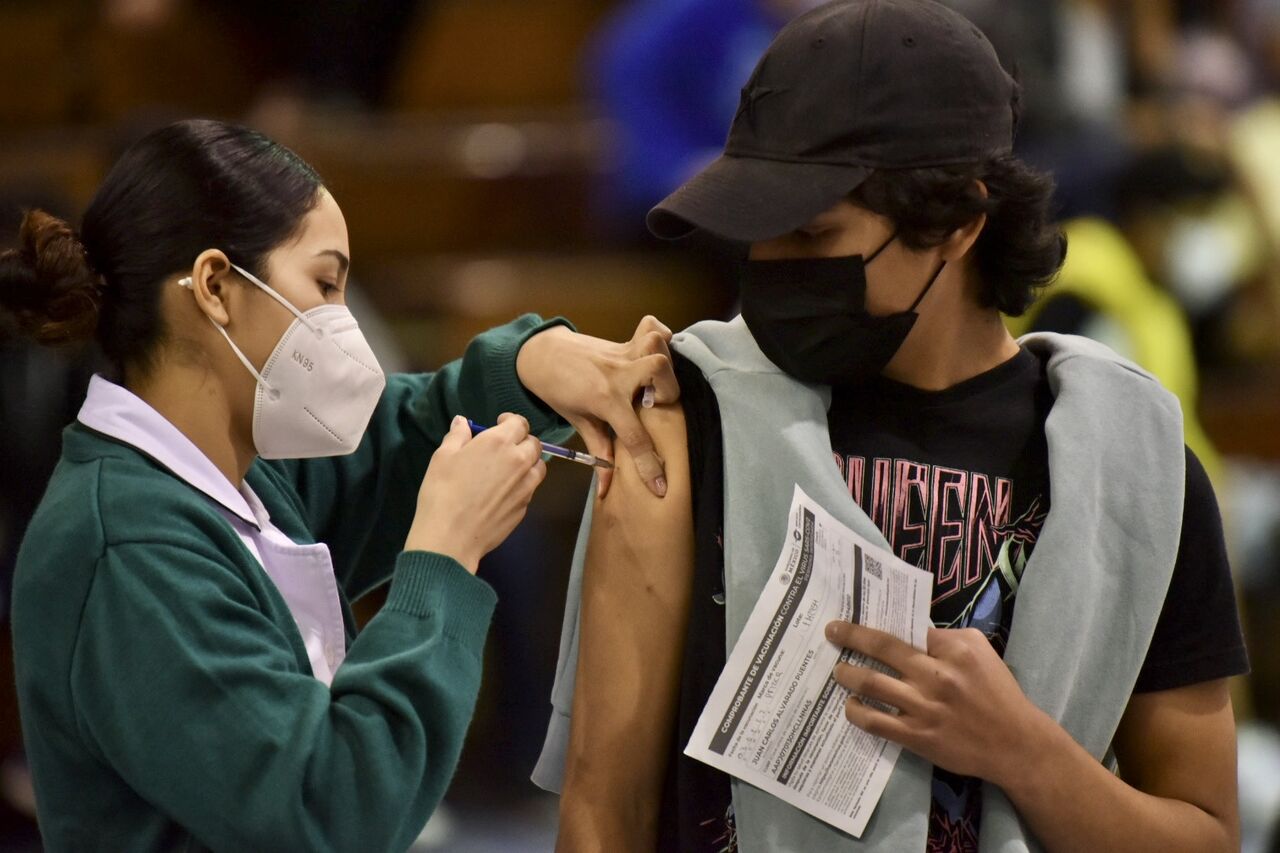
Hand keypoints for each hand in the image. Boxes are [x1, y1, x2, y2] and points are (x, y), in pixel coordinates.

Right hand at [406, 414, 546, 572]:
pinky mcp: (525, 507)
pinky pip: (531, 489)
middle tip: (504, 448)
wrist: (451, 537)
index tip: (500, 425)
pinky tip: (504, 492)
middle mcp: (519, 461)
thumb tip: (463, 422)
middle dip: (522, 441)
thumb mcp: (443, 457)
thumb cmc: (442, 492)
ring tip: (509, 469)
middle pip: (534, 444)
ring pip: (538, 467)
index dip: (511, 422)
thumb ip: (457, 436)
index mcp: (500, 443)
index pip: (520, 423)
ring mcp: (526, 486)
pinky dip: (523, 484)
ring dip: (528, 463)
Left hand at [516, 316, 679, 497]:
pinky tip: (655, 354)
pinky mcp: (624, 342)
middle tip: (653, 405)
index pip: (635, 436)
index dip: (649, 466)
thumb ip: (598, 448)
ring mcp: (622, 354)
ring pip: (657, 345)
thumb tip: (606, 487)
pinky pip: (650, 327)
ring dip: (665, 363)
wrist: (539, 355)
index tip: (660, 486)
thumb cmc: (556, 389)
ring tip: (655, 381)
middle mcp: (618, 373)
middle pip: (659, 372)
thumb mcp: (577, 421)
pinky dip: (660, 335)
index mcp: (604, 399)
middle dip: (667, 393)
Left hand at [825, 622, 1048, 786]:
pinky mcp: (917, 736)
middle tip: (831, 630)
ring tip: (837, 669)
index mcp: (953, 650)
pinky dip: (857, 712)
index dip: (881, 622)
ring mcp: (923, 707)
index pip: (907, 628)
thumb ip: (946, 637)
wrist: (1014, 743)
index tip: (858, 616)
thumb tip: (912, 629)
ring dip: (847, 674)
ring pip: (872, 684)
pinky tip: (850, 705)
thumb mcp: (981, 650)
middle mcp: (935, 675)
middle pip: (882, 648)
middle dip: (850, 635)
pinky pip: (876, 722)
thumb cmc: (998, 692)